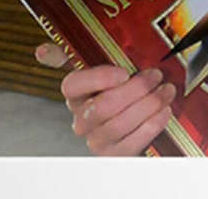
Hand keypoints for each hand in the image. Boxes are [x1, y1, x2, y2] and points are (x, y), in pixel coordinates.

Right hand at [35, 43, 176, 155]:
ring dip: (148, 106)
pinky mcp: (114, 155)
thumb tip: (41, 51)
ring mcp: (96, 140)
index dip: (98, 79)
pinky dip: (152, 125)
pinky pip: (132, 143)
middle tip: (156, 76)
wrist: (135, 120)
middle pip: (103, 107)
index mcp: (75, 94)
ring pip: (118, 125)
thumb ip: (74, 55)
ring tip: (166, 91)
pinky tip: (164, 111)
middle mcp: (81, 120)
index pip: (72, 85)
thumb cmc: (119, 88)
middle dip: (135, 89)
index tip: (124, 72)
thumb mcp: (103, 68)